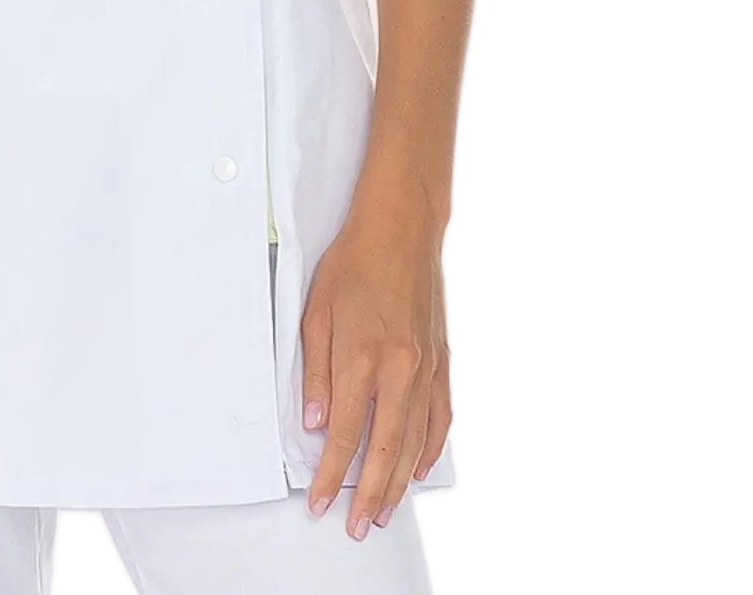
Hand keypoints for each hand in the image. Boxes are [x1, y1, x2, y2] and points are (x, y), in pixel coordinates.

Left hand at [299, 200, 452, 537]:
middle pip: (384, 450)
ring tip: (384, 509)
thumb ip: (314, 373)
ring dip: (398, 482)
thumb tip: (311, 420)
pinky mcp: (441, 361)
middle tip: (356, 523)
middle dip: (367, 494)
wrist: (401, 230)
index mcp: (361, 358)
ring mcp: (425, 369)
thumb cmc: (356, 261)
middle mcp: (399, 370)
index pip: (341, 434)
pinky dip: (430, 448)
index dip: (330, 474)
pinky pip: (440, 418)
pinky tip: (417, 465)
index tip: (321, 499)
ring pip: (415, 442)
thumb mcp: (316, 312)